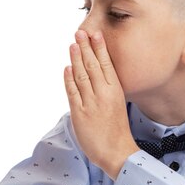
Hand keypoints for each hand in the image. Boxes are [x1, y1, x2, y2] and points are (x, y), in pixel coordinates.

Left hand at [64, 30, 139, 179]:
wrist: (117, 152)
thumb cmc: (117, 130)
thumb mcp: (117, 105)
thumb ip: (107, 90)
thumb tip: (95, 75)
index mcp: (116, 92)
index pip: (107, 65)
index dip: (99, 48)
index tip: (95, 34)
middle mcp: (104, 95)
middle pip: (93, 66)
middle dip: (86, 47)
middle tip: (80, 32)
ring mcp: (91, 104)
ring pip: (82, 76)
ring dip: (76, 58)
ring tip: (72, 44)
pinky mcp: (80, 114)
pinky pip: (73, 92)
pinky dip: (69, 79)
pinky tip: (67, 68)